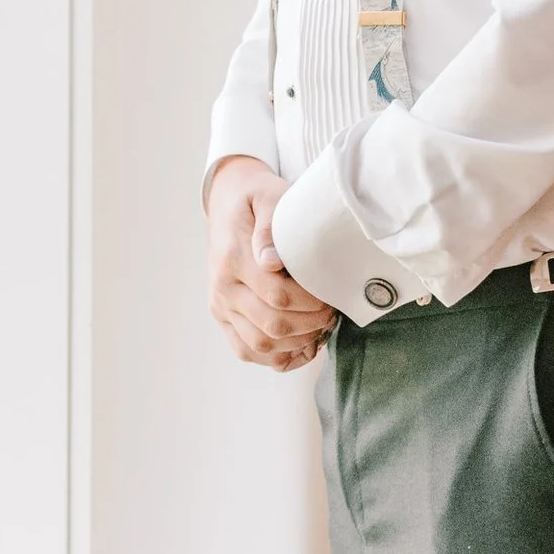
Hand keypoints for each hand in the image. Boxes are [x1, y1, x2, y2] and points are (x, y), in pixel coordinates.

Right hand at [206, 155, 336, 370]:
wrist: (228, 201)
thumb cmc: (256, 197)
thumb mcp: (268, 195)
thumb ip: (271, 225)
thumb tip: (271, 261)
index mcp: (233, 258)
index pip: (276, 295)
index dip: (310, 303)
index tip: (332, 296)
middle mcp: (222, 288)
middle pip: (270, 325)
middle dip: (309, 325)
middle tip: (333, 313)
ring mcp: (221, 305)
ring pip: (258, 345)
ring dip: (295, 344)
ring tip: (321, 329)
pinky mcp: (223, 316)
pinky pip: (246, 350)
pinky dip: (276, 357)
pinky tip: (302, 347)